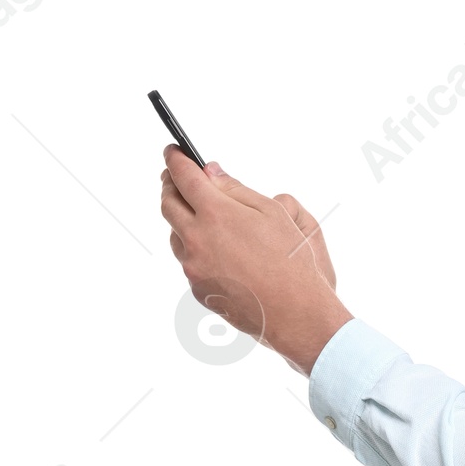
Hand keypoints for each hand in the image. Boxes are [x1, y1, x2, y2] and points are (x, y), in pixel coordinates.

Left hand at [160, 148, 350, 375]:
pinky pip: (188, 261)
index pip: (183, 176)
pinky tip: (216, 249)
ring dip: (182, 220)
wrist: (297, 314)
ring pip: (175, 235)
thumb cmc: (293, 261)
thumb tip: (212, 173)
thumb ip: (236, 189)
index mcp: (216, 213)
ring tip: (200, 214)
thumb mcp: (274, 213)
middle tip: (177, 178)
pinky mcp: (197, 289)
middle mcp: (197, 239)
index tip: (173, 151)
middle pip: (168, 204)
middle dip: (170, 186)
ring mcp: (194, 267)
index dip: (175, 159)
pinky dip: (195, 248)